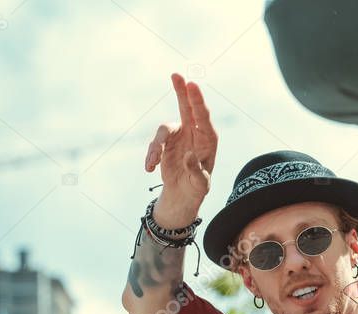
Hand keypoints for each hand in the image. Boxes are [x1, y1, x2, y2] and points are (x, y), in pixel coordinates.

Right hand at [144, 73, 217, 226]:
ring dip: (156, 146)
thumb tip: (188, 156)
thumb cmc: (197, 187)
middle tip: (176, 74)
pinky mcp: (165, 144)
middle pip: (186, 107)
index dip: (197, 100)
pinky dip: (150, 156)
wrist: (183, 194)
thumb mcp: (201, 183)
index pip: (202, 115)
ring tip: (152, 163)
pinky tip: (149, 169)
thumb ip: (196, 170)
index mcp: (208, 139)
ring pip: (163, 130)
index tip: (191, 85)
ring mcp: (179, 136)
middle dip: (181, 91)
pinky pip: (154, 144)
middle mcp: (194, 132)